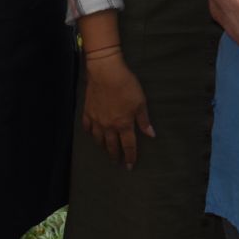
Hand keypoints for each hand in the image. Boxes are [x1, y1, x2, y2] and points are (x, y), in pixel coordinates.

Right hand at [82, 53, 154, 167]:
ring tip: (106, 150)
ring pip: (98, 139)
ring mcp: (96, 120)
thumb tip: (151, 134)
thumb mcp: (141, 102)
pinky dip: (90, 133)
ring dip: (103, 146)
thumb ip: (144, 120)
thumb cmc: (126, 86)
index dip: (130, 157)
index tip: (130, 166)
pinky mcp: (88, 112)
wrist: (106, 73)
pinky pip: (87, 127)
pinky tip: (92, 134)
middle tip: (117, 162)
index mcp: (124, 125)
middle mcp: (109, 126)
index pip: (128, 146)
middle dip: (115, 156)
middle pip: (111, 146)